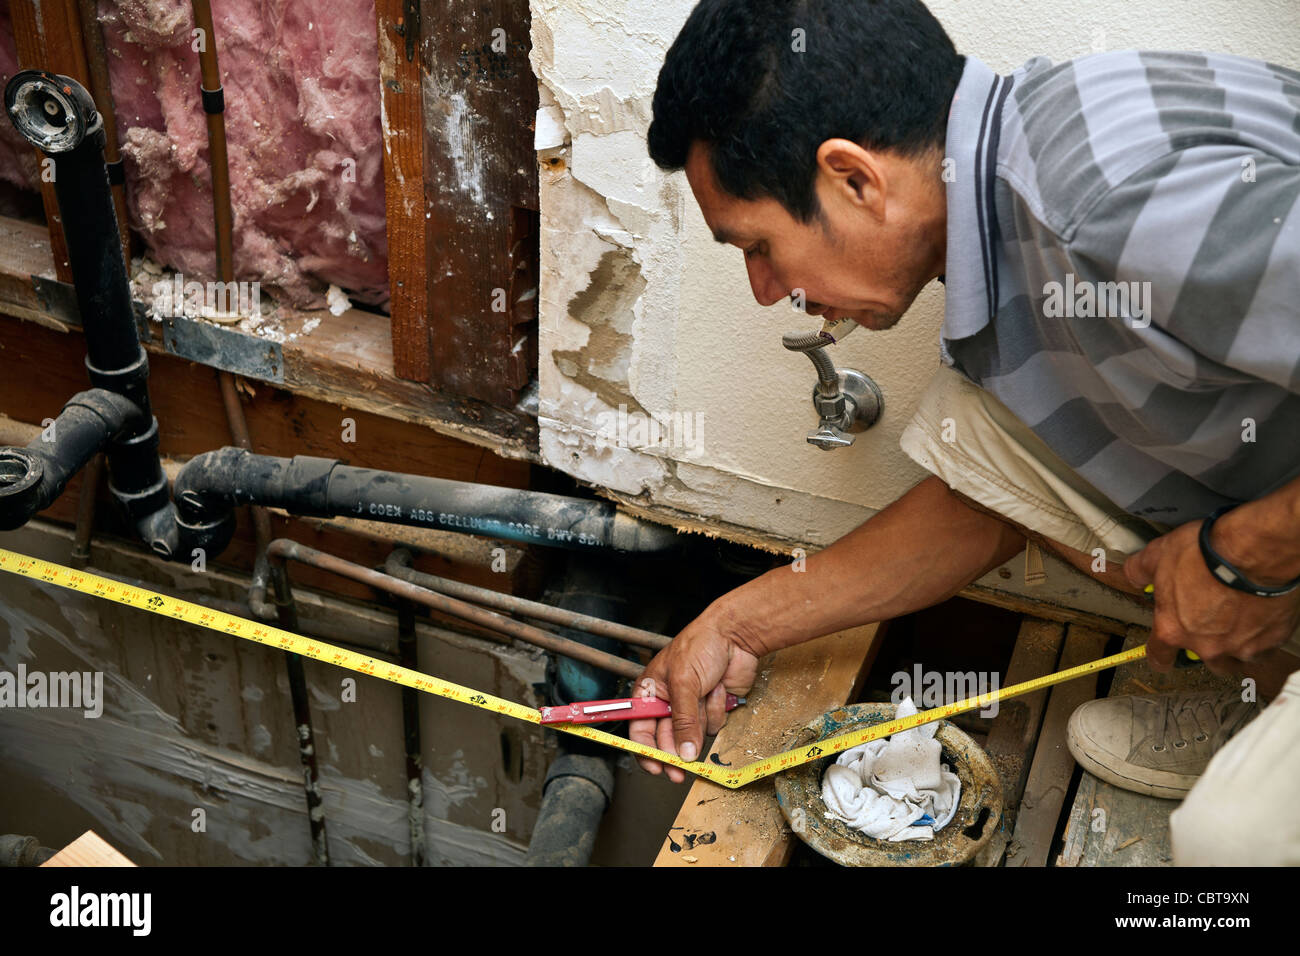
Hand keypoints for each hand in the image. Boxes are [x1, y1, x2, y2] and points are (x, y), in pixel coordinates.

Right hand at [629, 604, 760, 783]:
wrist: (735, 635)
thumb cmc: (701, 644)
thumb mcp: (684, 682)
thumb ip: (682, 720)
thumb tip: (683, 752)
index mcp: (651, 692)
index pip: (640, 729)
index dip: (645, 750)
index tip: (655, 767)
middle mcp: (669, 702)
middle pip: (667, 740)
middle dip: (676, 752)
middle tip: (681, 771)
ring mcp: (692, 706)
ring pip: (693, 734)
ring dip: (702, 718)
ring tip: (708, 692)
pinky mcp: (712, 708)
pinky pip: (713, 725)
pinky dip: (717, 710)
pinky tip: (719, 689)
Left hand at [1123, 516, 1299, 673]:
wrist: (1254, 552)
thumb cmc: (1206, 553)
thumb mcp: (1159, 554)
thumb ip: (1140, 570)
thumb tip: (1132, 575)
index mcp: (1173, 628)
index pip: (1159, 657)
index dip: (1160, 657)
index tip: (1163, 658)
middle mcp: (1205, 645)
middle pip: (1204, 661)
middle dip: (1205, 647)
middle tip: (1211, 626)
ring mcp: (1240, 647)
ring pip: (1235, 659)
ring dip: (1233, 647)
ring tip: (1236, 624)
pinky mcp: (1270, 641)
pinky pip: (1264, 648)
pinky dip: (1262, 638)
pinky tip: (1260, 618)